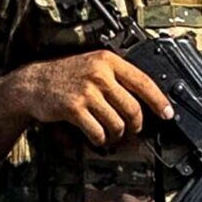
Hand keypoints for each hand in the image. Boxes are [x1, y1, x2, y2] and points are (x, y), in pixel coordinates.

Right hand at [0, 49, 169, 149]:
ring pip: (117, 123)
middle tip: (133, 130)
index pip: (143, 81)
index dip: (159, 101)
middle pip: (133, 109)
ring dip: (117, 135)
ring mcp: (87, 91)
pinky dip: (100, 140)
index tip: (168, 113)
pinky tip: (97, 137)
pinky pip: (98, 132)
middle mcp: (99, 74)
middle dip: (136, 125)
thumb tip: (146, 100)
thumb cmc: (67, 76)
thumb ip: (118, 78)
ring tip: (111, 134)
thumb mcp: (94, 67)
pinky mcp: (74, 108)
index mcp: (108, 61)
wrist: (33, 84)